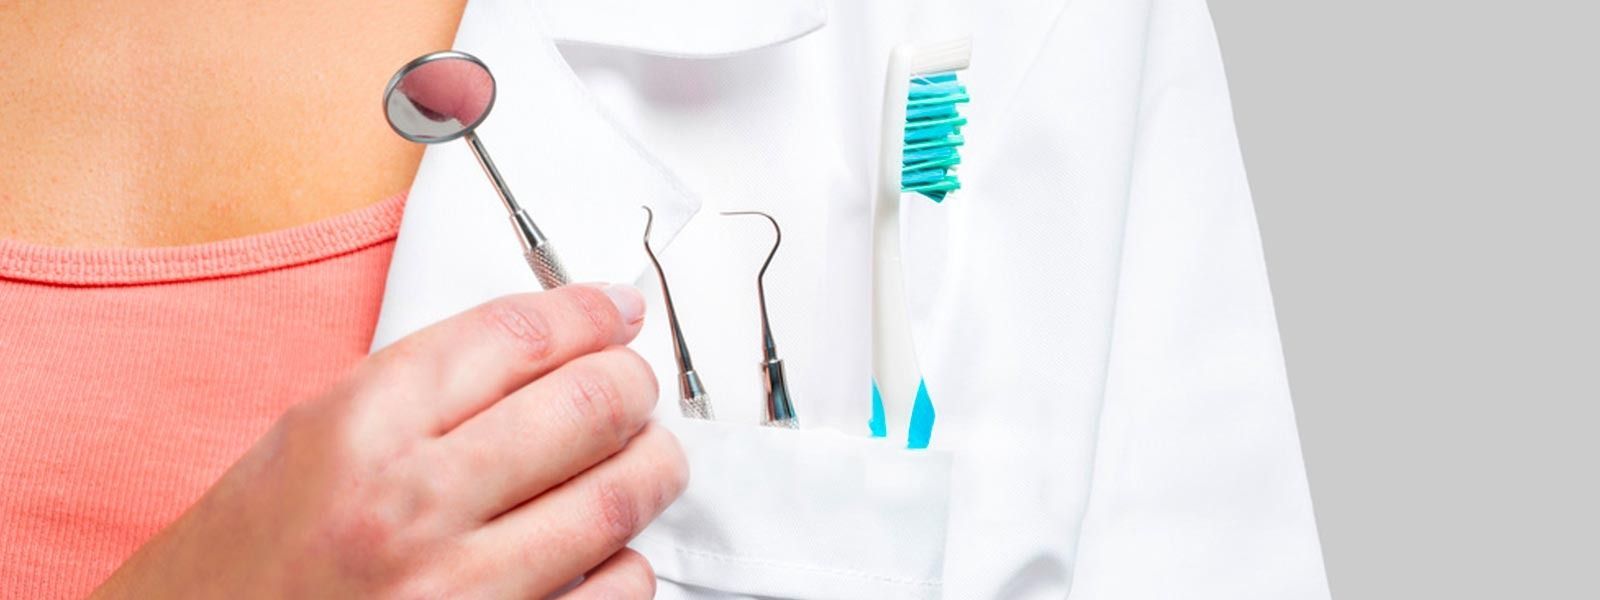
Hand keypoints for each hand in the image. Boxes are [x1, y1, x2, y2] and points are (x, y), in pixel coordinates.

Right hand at [93, 284, 682, 597]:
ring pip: (619, 500)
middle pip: (589, 408)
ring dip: (651, 467)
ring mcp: (459, 591)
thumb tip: (554, 343)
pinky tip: (601, 548)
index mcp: (360, 429)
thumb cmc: (254, 556)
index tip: (619, 312)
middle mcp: (412, 506)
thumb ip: (428, 387)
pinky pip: (617, 591)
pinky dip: (626, 561)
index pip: (516, 337)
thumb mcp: (311, 437)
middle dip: (634, 385)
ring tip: (643, 457)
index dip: (587, 313)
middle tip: (636, 387)